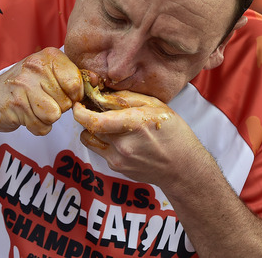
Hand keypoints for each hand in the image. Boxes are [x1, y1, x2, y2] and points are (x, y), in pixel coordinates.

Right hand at [0, 47, 82, 134]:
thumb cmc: (23, 87)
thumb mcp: (48, 74)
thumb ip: (73, 76)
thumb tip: (96, 81)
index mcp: (48, 56)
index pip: (76, 82)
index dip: (73, 95)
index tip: (62, 94)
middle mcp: (36, 67)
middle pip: (66, 101)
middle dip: (58, 107)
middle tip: (41, 100)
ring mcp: (24, 85)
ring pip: (54, 114)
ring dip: (46, 118)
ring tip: (34, 108)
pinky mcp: (16, 105)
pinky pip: (41, 126)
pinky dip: (36, 127)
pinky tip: (27, 115)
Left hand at [72, 91, 204, 185]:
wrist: (182, 168)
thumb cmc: (173, 134)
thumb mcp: (156, 106)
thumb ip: (127, 98)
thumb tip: (103, 93)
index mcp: (134, 124)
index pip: (94, 121)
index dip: (80, 112)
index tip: (79, 103)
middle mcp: (123, 145)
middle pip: (89, 128)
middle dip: (88, 116)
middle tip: (94, 108)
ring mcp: (118, 159)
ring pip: (91, 140)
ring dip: (94, 130)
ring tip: (109, 123)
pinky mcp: (117, 168)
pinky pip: (101, 150)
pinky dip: (105, 141)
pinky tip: (121, 138)